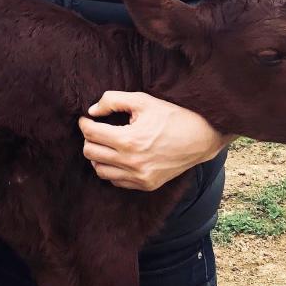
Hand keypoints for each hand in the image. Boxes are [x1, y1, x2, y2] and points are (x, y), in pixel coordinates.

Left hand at [78, 91, 232, 190]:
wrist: (201, 138)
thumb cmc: (172, 116)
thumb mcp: (142, 100)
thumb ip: (112, 101)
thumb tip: (92, 111)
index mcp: (129, 140)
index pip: (91, 134)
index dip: (84, 124)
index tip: (87, 119)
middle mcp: (132, 162)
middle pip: (91, 153)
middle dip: (89, 139)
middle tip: (96, 130)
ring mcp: (139, 177)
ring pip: (99, 170)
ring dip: (98, 156)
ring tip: (105, 144)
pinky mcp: (146, 185)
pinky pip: (116, 181)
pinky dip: (111, 169)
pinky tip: (118, 157)